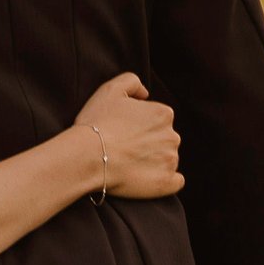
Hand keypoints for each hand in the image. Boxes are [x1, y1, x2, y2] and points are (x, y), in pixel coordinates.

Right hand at [75, 73, 180, 198]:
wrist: (88, 157)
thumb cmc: (97, 122)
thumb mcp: (111, 89)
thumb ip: (132, 82)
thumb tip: (145, 94)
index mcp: (163, 114)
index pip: (157, 119)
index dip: (139, 125)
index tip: (123, 132)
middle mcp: (172, 136)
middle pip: (163, 139)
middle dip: (148, 143)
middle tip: (124, 149)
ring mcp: (171, 161)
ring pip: (167, 159)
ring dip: (153, 161)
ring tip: (129, 164)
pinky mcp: (166, 183)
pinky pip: (175, 182)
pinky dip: (165, 180)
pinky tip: (147, 178)